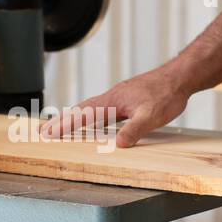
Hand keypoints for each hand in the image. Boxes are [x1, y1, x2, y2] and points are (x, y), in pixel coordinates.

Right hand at [39, 67, 190, 147]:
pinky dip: (86, 115)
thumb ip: (135, 129)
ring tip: (57, 127)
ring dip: (71, 117)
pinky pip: (98, 107)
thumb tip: (117, 144)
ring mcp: (116, 97)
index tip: (49, 133)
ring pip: (88, 108)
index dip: (65, 125)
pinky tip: (88, 121)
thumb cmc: (167, 95)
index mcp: (113, 101)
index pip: (84, 115)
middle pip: (80, 110)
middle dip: (60, 121)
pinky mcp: (123, 98)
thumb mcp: (152, 116)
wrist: (179, 77)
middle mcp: (111, 97)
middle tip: (42, 131)